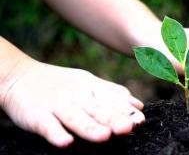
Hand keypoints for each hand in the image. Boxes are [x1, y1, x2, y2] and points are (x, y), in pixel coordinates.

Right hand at [0, 58, 143, 147]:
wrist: (18, 76)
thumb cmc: (59, 83)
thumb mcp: (87, 83)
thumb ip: (112, 94)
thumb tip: (139, 106)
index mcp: (91, 87)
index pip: (111, 100)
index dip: (125, 111)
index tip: (140, 120)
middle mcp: (76, 95)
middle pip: (97, 109)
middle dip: (113, 118)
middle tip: (128, 127)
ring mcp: (56, 105)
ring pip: (75, 118)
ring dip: (90, 127)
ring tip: (104, 136)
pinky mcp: (36, 115)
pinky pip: (48, 126)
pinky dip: (56, 134)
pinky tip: (66, 142)